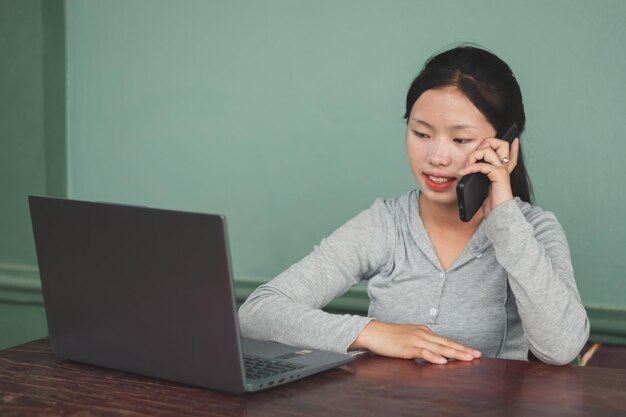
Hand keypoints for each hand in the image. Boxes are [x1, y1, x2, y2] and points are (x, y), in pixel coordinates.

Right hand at [349, 320, 480, 363]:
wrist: (372, 332)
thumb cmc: (388, 337)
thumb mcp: (408, 338)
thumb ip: (420, 344)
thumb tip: (432, 353)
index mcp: (423, 331)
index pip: (445, 340)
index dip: (459, 346)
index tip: (472, 352)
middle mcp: (423, 333)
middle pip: (447, 343)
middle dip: (463, 349)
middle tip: (478, 355)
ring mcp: (416, 339)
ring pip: (440, 347)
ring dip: (455, 353)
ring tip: (468, 358)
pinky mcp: (407, 347)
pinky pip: (424, 352)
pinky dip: (434, 357)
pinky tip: (443, 361)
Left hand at [458, 137, 519, 217]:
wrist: (498, 214)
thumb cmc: (492, 204)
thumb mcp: (486, 188)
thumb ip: (482, 178)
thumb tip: (468, 171)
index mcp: (503, 170)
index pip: (511, 154)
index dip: (513, 147)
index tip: (515, 140)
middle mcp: (505, 167)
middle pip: (500, 143)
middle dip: (483, 144)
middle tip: (473, 157)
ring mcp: (502, 169)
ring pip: (488, 150)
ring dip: (473, 155)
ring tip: (466, 166)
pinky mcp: (499, 174)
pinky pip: (482, 165)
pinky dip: (470, 167)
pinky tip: (464, 172)